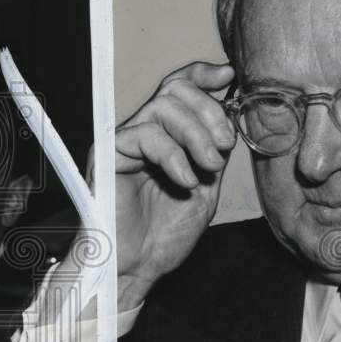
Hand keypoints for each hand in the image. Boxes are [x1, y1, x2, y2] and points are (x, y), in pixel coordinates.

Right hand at [86, 61, 235, 309]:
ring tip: (210, 167)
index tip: (229, 76)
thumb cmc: (166, 234)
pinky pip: (146, 136)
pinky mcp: (108, 154)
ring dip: (197, 134)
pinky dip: (174, 156)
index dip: (203, 74)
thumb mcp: (206, 187)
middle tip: (224, 145)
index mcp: (167, 135)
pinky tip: (187, 181)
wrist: (139, 267)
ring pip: (163, 107)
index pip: (180, 87)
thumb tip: (232, 115)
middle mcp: (143, 131)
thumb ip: (215, 151)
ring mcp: (125, 141)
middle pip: (176, 89)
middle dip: (209, 112)